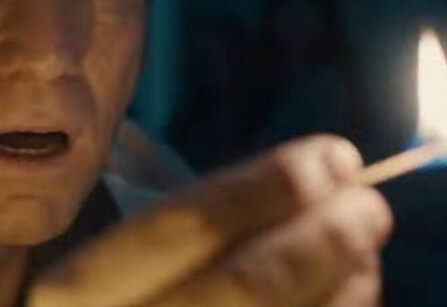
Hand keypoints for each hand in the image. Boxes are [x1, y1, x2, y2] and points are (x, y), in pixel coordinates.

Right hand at [29, 135, 392, 306]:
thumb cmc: (117, 297)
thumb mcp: (113, 257)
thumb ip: (187, 223)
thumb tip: (316, 180)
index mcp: (76, 289)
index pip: (186, 225)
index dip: (268, 185)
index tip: (333, 155)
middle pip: (248, 286)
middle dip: (324, 236)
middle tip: (370, 205)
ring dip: (344, 283)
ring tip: (363, 248)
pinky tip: (349, 292)